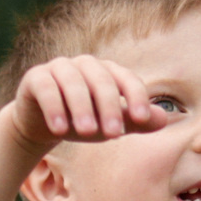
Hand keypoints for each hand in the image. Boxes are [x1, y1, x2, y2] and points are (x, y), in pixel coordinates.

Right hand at [4, 54, 153, 157]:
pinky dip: (54, 108)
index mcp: (108, 72)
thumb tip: (164, 120)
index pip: (127, 79)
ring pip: (74, 83)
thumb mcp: (109, 124)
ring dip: (82, 108)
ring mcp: (59, 67)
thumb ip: (135, 121)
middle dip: (109, 108)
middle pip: (102, 81)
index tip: (143, 119)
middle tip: (113, 135)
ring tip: (87, 133)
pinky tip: (60, 130)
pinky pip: (47, 89)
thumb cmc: (83, 121)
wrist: (42, 124)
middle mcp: (85, 65)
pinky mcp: (36, 77)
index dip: (136, 97)